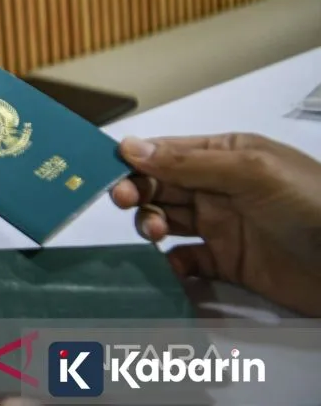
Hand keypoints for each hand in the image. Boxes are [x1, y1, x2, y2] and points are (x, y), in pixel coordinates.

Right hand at [111, 133, 320, 316]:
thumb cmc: (308, 203)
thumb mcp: (250, 171)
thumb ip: (188, 162)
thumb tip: (129, 147)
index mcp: (224, 154)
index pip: (167, 152)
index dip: (135, 160)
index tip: (109, 171)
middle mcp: (218, 187)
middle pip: (160, 186)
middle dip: (137, 191)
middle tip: (126, 201)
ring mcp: (222, 226)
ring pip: (166, 220)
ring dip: (149, 224)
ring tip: (153, 233)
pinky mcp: (228, 263)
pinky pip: (186, 260)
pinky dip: (170, 263)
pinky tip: (170, 263)